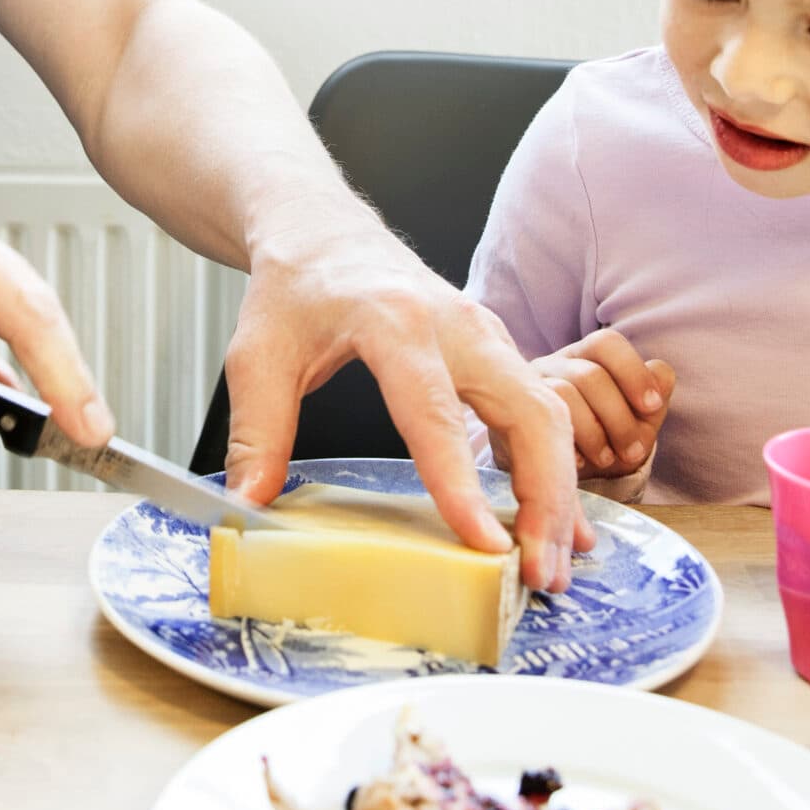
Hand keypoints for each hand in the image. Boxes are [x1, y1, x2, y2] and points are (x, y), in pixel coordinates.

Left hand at [220, 197, 589, 588]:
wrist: (322, 233)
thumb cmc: (294, 290)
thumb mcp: (257, 354)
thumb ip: (257, 430)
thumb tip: (248, 504)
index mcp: (393, 322)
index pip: (435, 412)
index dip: (461, 483)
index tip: (485, 544)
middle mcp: (457, 326)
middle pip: (529, 412)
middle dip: (546, 497)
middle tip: (539, 576)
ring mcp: (487, 335)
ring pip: (551, 414)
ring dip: (561, 492)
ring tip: (554, 568)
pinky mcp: (499, 351)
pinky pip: (545, 411)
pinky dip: (558, 469)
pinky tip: (561, 525)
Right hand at [530, 331, 674, 480]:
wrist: (570, 475)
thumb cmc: (607, 440)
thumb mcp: (638, 423)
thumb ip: (653, 397)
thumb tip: (660, 372)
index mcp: (587, 357)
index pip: (606, 343)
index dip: (633, 372)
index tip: (653, 407)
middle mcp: (556, 364)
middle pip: (589, 375)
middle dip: (619, 417)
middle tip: (632, 450)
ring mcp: (531, 387)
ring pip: (564, 394)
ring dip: (594, 433)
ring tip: (607, 458)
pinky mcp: (515, 414)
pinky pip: (539, 420)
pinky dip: (568, 444)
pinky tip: (580, 462)